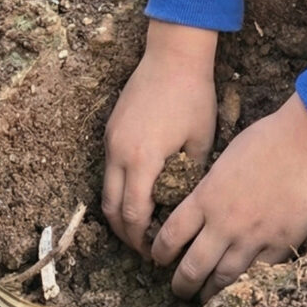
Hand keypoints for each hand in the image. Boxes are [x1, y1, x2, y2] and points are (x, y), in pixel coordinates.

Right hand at [102, 19, 217, 255]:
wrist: (173, 55)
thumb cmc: (194, 95)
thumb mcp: (201, 139)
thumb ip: (191, 174)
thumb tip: (187, 201)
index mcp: (142, 160)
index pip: (134, 214)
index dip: (142, 238)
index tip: (155, 251)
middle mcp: (118, 153)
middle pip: (111, 208)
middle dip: (125, 233)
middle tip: (144, 247)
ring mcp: (110, 140)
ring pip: (106, 189)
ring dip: (119, 211)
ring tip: (140, 225)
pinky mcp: (111, 129)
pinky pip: (109, 168)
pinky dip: (119, 187)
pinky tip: (139, 191)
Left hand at [151, 92, 306, 300]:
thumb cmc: (269, 138)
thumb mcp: (226, 159)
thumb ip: (211, 188)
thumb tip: (203, 205)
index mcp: (206, 198)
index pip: (170, 237)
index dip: (161, 253)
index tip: (160, 259)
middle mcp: (224, 224)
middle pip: (192, 269)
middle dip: (181, 284)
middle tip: (180, 289)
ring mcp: (253, 237)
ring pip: (222, 280)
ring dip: (210, 292)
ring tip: (206, 297)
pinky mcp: (280, 244)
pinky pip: (256, 275)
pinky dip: (245, 283)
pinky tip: (240, 286)